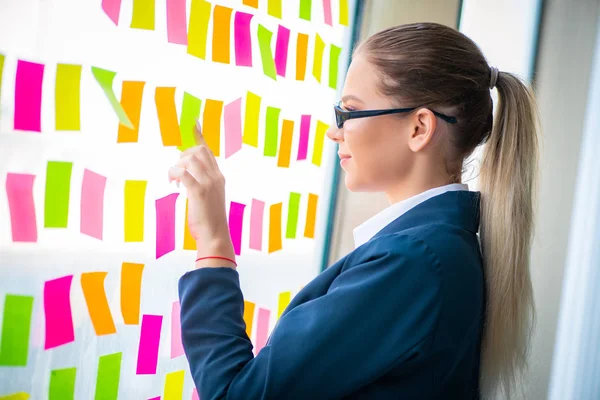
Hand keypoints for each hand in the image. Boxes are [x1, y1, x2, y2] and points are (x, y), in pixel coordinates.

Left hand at [168, 120, 235, 268]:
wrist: (215, 236)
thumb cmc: (209, 220)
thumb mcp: (209, 198)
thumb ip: (202, 184)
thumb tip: (187, 177)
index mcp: (219, 177)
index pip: (208, 151)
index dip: (199, 136)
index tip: (193, 122)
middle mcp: (216, 177)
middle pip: (199, 151)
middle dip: (183, 155)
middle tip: (177, 171)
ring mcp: (209, 184)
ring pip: (190, 160)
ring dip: (177, 167)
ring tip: (174, 181)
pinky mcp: (199, 192)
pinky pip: (183, 173)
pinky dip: (174, 175)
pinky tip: (173, 184)